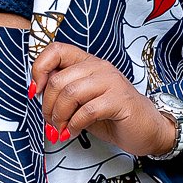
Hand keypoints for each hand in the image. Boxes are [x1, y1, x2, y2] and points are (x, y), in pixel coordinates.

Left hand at [30, 43, 177, 157]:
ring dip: (59, 117)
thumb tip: (38, 95)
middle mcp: (99, 67)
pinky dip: (74, 125)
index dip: (39, 69)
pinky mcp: (119, 100)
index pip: (56, 50)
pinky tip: (73, 132)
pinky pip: (87, 110)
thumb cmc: (113, 116)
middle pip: (59, 79)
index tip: (36, 91)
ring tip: (61, 129)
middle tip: (51, 123)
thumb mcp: (82, 102)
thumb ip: (63, 94)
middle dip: (48, 106)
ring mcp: (111, 82)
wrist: (147, 130)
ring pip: (70, 93)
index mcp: (88, 63)